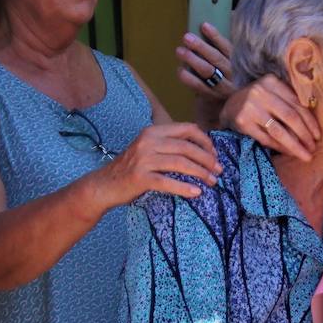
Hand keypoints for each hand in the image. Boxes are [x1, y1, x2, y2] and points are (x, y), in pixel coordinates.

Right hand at [92, 122, 220, 207]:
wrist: (104, 185)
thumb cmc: (131, 168)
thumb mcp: (148, 149)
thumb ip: (169, 145)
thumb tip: (201, 148)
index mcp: (153, 132)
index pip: (187, 129)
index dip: (205, 141)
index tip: (215, 155)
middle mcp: (148, 142)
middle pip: (186, 147)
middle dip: (207, 159)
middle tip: (218, 171)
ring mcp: (143, 159)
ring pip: (180, 163)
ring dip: (200, 173)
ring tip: (212, 182)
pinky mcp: (140, 178)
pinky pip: (167, 182)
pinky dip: (184, 188)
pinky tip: (196, 193)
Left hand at [176, 25, 237, 100]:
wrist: (220, 105)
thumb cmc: (219, 77)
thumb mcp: (223, 63)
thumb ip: (217, 49)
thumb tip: (206, 27)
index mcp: (236, 63)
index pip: (227, 47)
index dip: (216, 36)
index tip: (204, 25)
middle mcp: (232, 75)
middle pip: (216, 58)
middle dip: (200, 46)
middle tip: (186, 37)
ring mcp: (222, 87)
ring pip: (207, 71)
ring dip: (192, 59)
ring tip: (180, 50)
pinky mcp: (211, 97)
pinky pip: (198, 86)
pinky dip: (188, 77)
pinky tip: (180, 70)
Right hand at [223, 76, 320, 161]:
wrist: (229, 106)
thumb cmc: (259, 101)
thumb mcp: (272, 93)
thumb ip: (289, 101)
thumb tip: (313, 126)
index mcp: (272, 82)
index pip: (297, 103)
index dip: (310, 122)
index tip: (318, 136)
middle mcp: (260, 92)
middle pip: (290, 117)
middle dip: (305, 135)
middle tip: (313, 148)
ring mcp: (250, 108)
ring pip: (279, 131)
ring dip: (295, 145)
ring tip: (305, 155)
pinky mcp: (242, 123)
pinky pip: (266, 139)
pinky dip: (279, 147)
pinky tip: (288, 152)